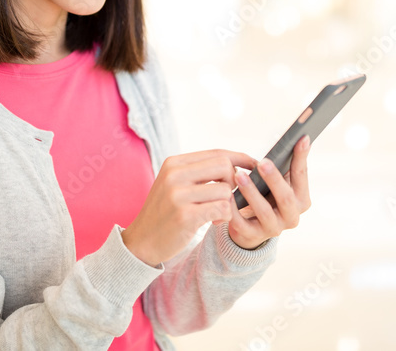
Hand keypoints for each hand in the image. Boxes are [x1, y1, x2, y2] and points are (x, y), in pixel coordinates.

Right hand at [122, 149, 256, 266]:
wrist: (141, 241)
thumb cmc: (165, 212)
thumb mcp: (175, 184)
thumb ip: (199, 172)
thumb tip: (236, 163)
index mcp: (174, 163)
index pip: (216, 153)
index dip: (240, 158)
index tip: (254, 165)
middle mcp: (174, 175)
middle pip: (224, 166)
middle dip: (234, 182)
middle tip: (228, 197)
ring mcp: (178, 195)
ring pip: (226, 190)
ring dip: (229, 205)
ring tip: (217, 214)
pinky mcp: (185, 216)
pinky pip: (222, 209)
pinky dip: (225, 217)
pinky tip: (214, 223)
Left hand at [227, 135, 311, 249]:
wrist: (252, 226)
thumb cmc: (268, 196)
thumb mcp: (280, 182)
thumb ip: (288, 165)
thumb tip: (301, 137)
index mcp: (301, 199)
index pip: (302, 176)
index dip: (301, 157)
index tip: (300, 138)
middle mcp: (291, 216)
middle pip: (286, 198)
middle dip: (274, 179)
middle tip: (263, 163)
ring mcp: (273, 228)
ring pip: (264, 211)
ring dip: (252, 192)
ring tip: (239, 175)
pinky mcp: (253, 235)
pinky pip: (242, 223)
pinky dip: (234, 209)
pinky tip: (226, 195)